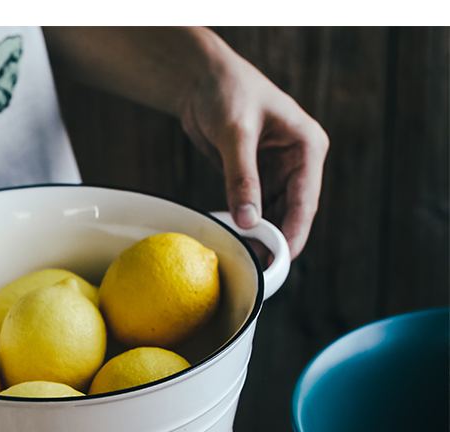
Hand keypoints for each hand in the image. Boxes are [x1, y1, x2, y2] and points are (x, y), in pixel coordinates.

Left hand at [176, 29, 328, 258]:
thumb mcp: (235, 134)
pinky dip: (247, 228)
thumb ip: (241, 178)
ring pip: (275, 216)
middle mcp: (299, 162)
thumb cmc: (225, 92)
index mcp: (307, 146)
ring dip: (262, 239)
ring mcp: (279, 173)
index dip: (293, 233)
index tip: (280, 259)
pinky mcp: (259, 180)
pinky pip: (256, 211)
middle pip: (293, 214)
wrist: (201, 80)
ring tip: (247, 264)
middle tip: (261, 272)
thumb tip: (249, 222)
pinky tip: (236, 244)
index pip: (306, 199)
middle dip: (277, 242)